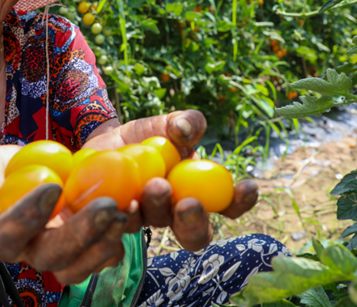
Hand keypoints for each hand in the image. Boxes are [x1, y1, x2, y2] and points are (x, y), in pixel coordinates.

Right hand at [0, 144, 132, 283]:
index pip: (3, 236)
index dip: (27, 218)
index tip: (52, 188)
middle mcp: (20, 251)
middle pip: (52, 256)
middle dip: (82, 234)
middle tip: (109, 207)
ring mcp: (50, 247)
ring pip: (80, 261)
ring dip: (106, 239)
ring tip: (128, 210)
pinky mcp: (74, 239)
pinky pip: (98, 250)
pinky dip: (118, 234)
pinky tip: (134, 207)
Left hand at [83, 110, 259, 251]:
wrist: (109, 142)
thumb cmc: (151, 136)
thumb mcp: (171, 123)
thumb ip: (187, 122)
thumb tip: (184, 130)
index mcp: (200, 193)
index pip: (229, 206)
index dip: (241, 202)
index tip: (247, 186)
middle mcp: (176, 214)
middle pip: (194, 234)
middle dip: (194, 222)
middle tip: (189, 203)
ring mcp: (147, 219)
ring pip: (156, 223)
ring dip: (158, 207)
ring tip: (153, 186)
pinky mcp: (115, 219)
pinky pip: (119, 225)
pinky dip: (122, 214)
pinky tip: (121, 201)